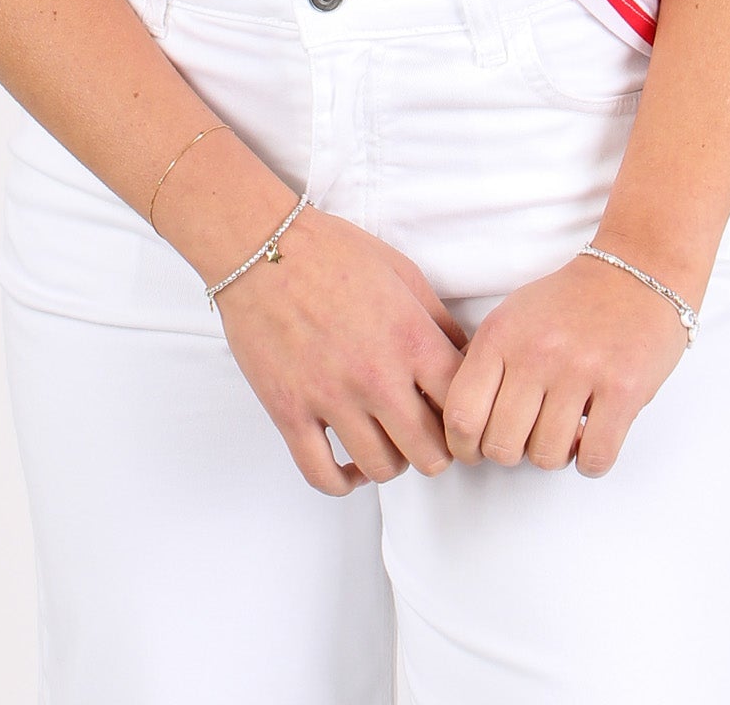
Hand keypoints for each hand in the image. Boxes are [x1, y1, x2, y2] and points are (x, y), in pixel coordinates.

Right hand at [216, 204, 470, 496]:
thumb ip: (437, 320)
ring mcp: (331, 398)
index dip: (466, 416)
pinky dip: (342, 482)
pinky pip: (322, 475)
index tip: (457, 414)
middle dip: (435, 450)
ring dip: (391, 462)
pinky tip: (348, 465)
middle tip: (425, 436)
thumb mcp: (402, 272)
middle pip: (429, 453)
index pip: (462, 406)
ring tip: (386, 442)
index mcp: (410, 339)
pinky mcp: (289, 412)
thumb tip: (464, 356)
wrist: (262, 248)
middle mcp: (376, 376)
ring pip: (381, 469)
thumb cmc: (332, 252)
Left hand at [441, 254, 690, 474]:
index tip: (475, 450)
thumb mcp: (511, 316)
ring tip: (564, 430)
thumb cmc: (570, 301)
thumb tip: (455, 415)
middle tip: (526, 437)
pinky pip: (594, 458)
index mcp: (500, 335)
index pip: (461, 415)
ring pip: (547, 457)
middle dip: (512, 453)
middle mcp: (536, 353)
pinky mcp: (622, 389)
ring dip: (555, 454)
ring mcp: (580, 371)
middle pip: (502, 446)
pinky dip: (591, 461)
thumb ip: (482, 361)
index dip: (463, 447)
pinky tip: (592, 437)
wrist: (635, 272)